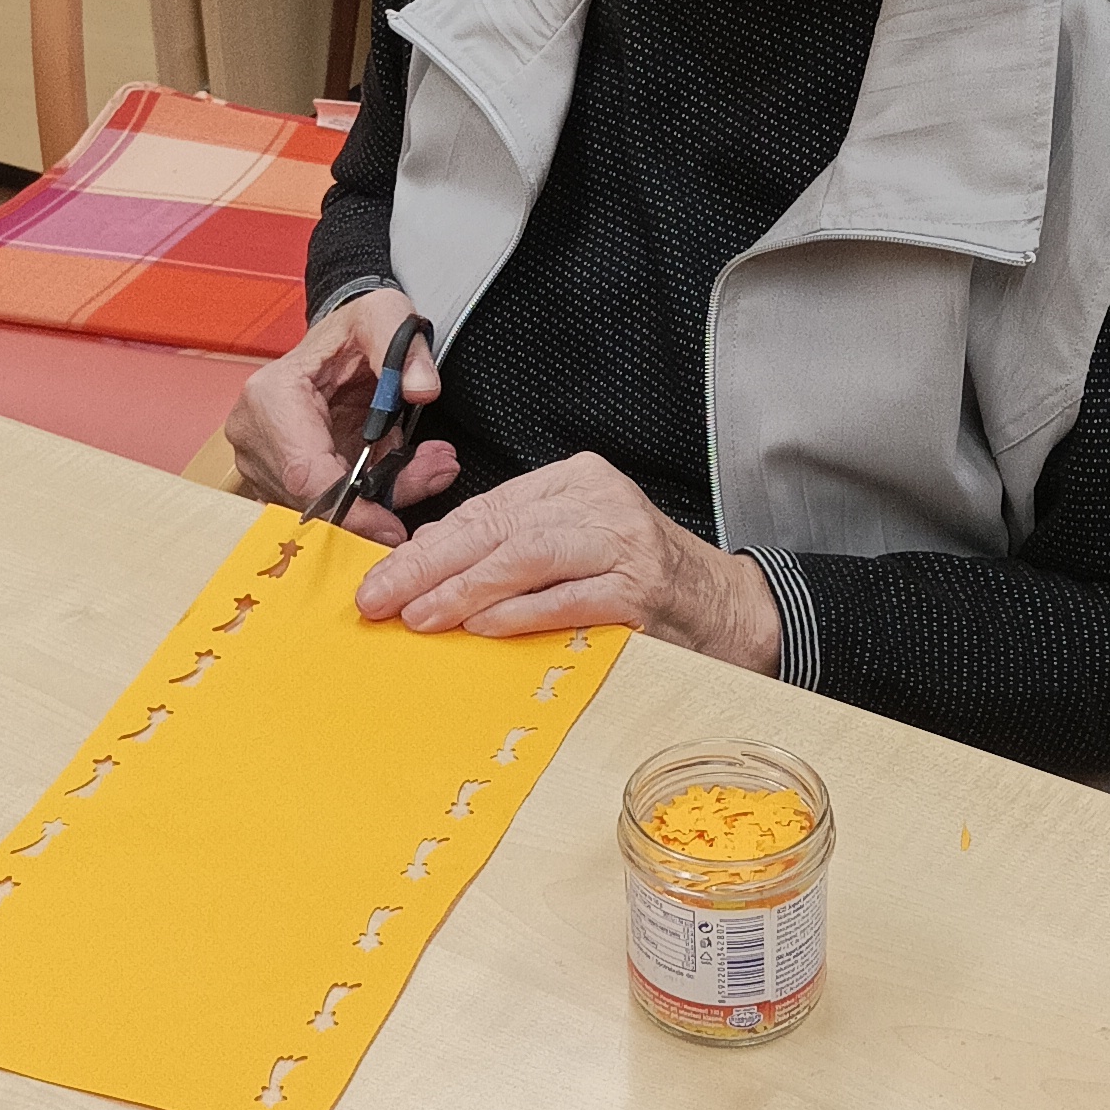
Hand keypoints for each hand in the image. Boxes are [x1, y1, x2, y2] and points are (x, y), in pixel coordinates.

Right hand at [225, 289, 458, 547]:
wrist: (339, 339)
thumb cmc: (354, 329)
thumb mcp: (387, 319)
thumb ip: (408, 353)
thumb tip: (421, 390)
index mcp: (271, 396)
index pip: (305, 473)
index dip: (350, 509)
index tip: (393, 526)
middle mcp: (254, 433)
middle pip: (311, 500)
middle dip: (373, 506)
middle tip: (430, 478)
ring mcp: (260, 460)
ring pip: (318, 510)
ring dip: (374, 502)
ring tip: (421, 467)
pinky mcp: (275, 478)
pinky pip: (320, 507)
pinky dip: (363, 502)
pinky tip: (394, 475)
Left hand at [353, 452, 781, 666]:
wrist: (729, 613)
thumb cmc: (641, 583)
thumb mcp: (576, 546)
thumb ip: (513, 550)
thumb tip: (426, 569)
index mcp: (576, 481)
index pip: (486, 508)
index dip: (427, 546)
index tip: (381, 578)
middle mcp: (599, 501)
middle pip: (495, 528)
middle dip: (428, 566)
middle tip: (380, 599)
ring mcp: (623, 543)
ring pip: (524, 557)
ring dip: (463, 590)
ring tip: (419, 618)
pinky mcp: (640, 589)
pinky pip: (564, 599)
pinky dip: (517, 615)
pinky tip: (480, 628)